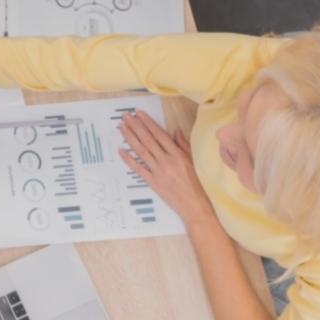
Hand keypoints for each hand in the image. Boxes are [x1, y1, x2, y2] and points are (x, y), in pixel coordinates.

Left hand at [117, 110, 217, 226]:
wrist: (195, 206)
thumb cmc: (197, 184)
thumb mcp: (194, 161)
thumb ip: (183, 145)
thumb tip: (175, 130)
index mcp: (177, 154)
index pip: (159, 134)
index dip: (148, 123)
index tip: (139, 113)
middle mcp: (166, 161)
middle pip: (147, 140)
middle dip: (135, 126)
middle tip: (125, 116)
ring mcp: (158, 172)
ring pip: (141, 151)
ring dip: (130, 138)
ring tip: (121, 127)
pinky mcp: (152, 182)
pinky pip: (138, 169)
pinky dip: (129, 159)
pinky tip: (121, 150)